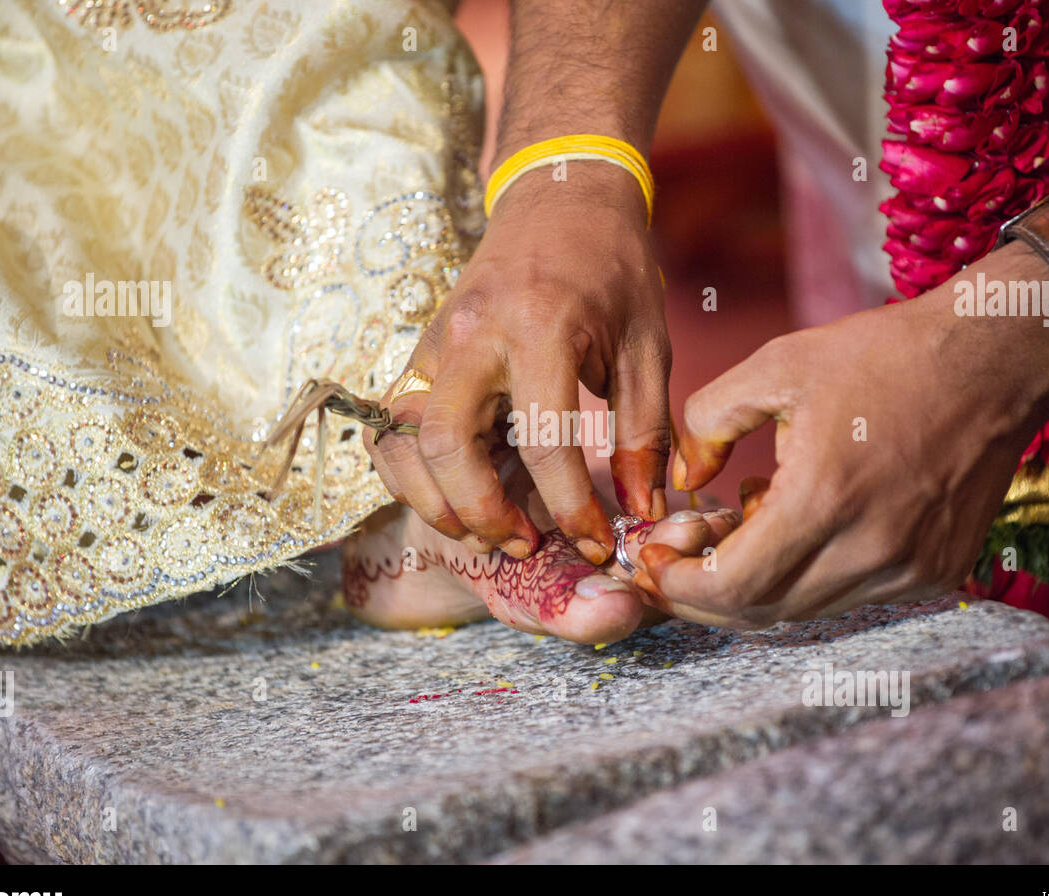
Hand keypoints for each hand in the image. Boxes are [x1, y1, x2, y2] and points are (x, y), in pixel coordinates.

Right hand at [367, 162, 670, 563]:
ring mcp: (436, 342)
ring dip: (438, 500)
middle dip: (481, 512)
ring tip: (490, 530)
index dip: (571, 507)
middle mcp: (474, 335)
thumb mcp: (647, 346)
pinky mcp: (421, 352)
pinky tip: (463, 494)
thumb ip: (644, 432)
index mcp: (540, 327)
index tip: (599, 540)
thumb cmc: (613, 270)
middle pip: (445, 444)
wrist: (558, 197)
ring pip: (405, 440)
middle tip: (525, 544)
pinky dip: (420, 472)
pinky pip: (400, 426)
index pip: (545, 441)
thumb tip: (641, 508)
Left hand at [635, 243, 1048, 626]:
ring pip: (803, 610)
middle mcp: (872, 548)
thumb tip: (682, 477)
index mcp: (826, 497)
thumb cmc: (885, 355)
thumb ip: (707, 423)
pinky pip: (848, 596)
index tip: (651, 558)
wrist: (995, 357)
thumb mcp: (777, 366)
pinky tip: (792, 526)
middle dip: (702, 595)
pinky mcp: (935, 571)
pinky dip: (805, 578)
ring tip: (733, 532)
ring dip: (753, 587)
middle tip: (671, 563)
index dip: (678, 583)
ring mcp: (911, 568)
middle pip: (761, 612)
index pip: (732, 585)